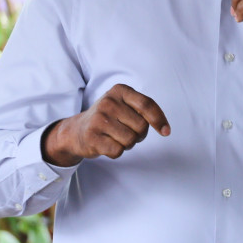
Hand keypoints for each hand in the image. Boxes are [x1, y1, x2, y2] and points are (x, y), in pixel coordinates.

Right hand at [42, 84, 169, 166]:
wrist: (77, 131)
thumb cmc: (108, 118)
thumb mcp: (124, 105)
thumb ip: (143, 110)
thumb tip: (165, 129)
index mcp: (119, 91)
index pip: (146, 104)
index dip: (159, 119)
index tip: (166, 131)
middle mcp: (108, 102)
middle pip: (141, 126)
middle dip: (139, 134)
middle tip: (126, 132)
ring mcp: (99, 119)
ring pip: (131, 140)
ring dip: (128, 144)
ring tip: (115, 137)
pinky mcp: (92, 137)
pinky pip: (118, 151)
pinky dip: (116, 151)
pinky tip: (107, 144)